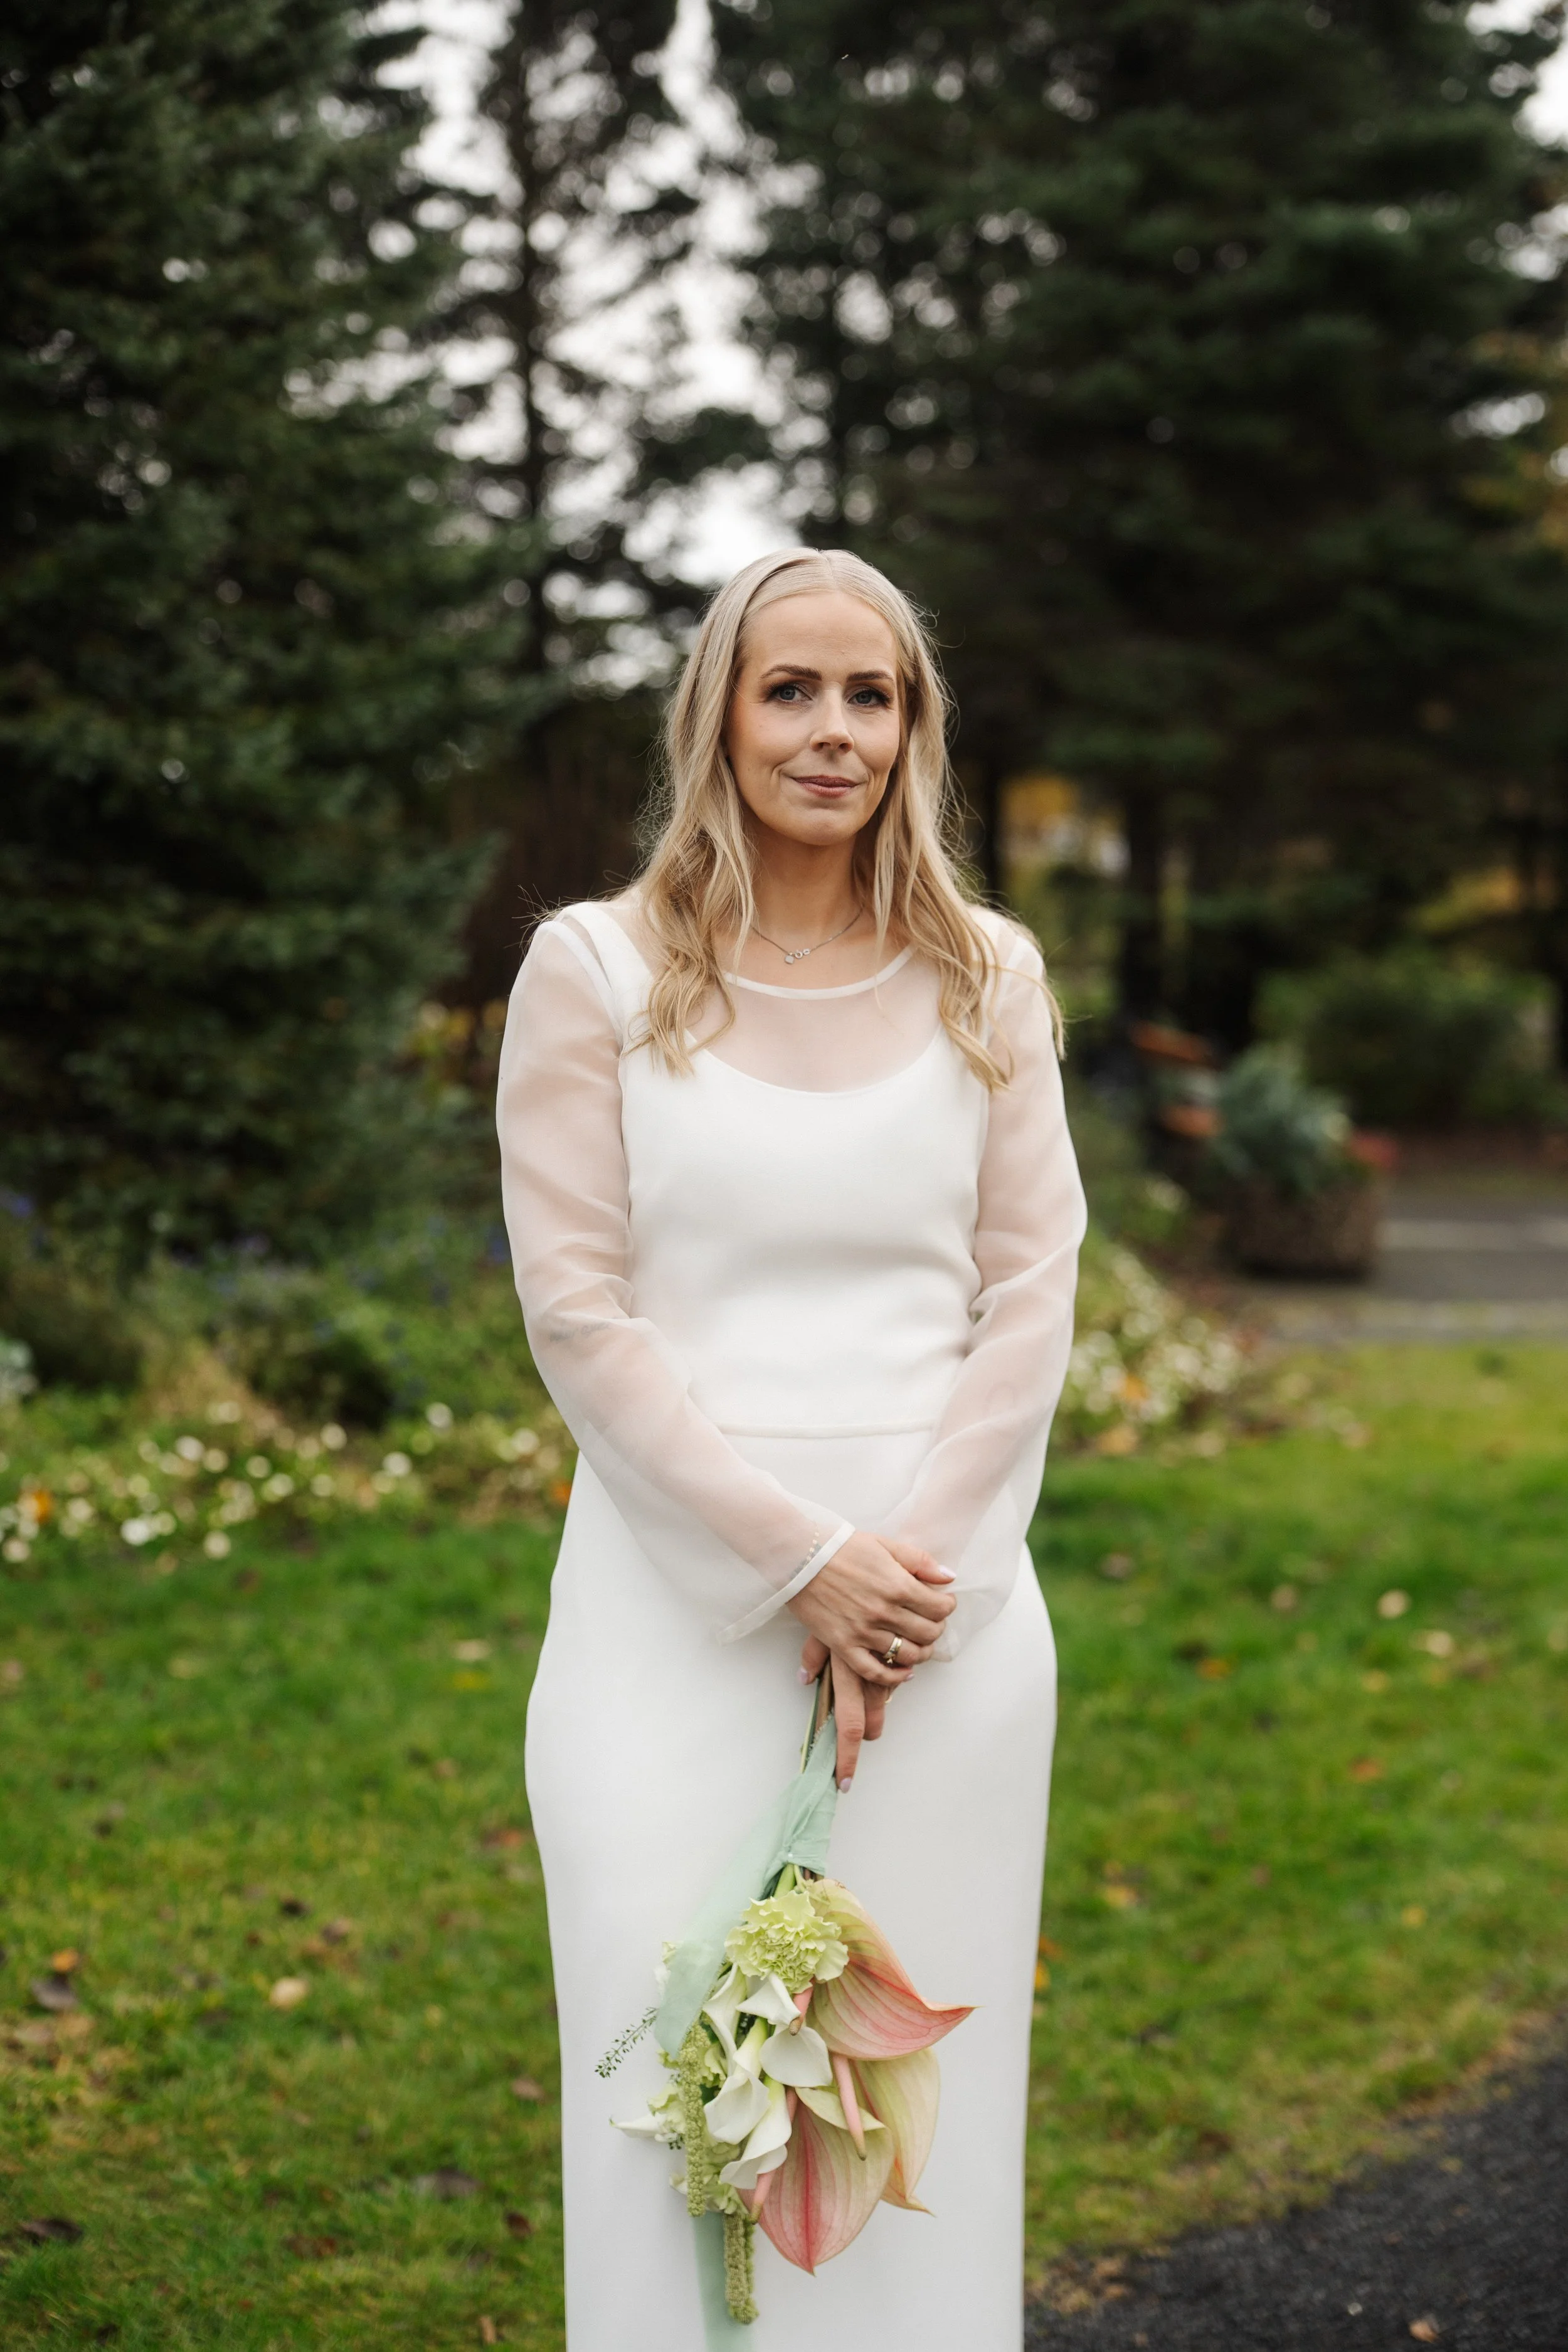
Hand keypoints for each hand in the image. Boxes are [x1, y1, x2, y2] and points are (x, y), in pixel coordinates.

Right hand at [788, 1531, 953, 1687]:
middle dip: (936, 1629)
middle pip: (927, 1633)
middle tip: (931, 1623)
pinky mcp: (843, 1645)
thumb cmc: (841, 1547)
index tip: (943, 1603)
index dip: (947, 1607)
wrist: (799, 1555)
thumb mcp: (885, 1544)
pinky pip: (874, 1672)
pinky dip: (893, 1677)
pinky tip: (903, 1672)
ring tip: (919, 1645)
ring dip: (920, 1653)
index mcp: (898, 1585)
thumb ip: (920, 1561)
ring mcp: (863, 1631)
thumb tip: (949, 1577)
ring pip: (907, 1655)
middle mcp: (884, 1611)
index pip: (939, 1608)